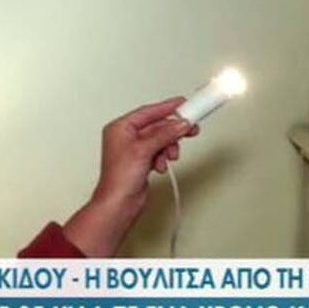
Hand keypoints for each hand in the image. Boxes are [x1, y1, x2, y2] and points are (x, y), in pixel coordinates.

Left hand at [62, 97, 198, 256]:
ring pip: (160, 139)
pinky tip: (162, 164)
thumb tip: (179, 123)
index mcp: (120, 128)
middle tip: (189, 126)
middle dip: (172, 130)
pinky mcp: (142, 161)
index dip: (167, 107)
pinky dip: (164, 156)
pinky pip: (159, 151)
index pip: (148, 112)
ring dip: (169, 146)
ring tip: (171, 153)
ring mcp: (134, 150)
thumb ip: (164, 134)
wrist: (119, 204)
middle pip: (156, 126)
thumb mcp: (144, 149)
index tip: (183, 103)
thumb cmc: (119, 179)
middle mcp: (126, 137)